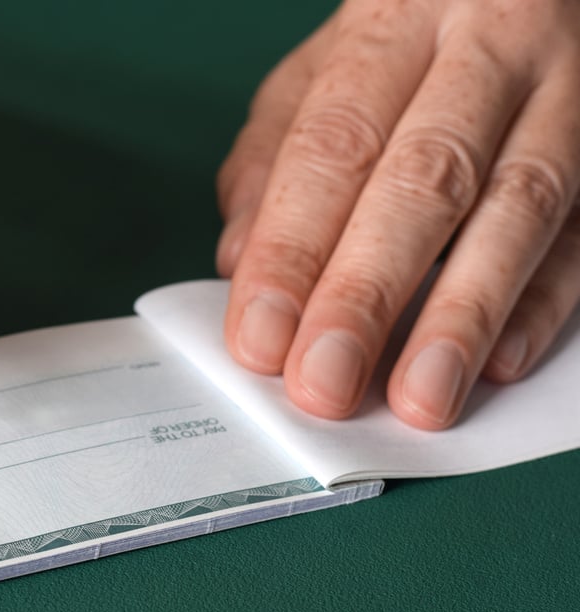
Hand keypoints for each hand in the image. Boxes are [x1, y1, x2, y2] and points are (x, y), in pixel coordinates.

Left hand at [216, 0, 579, 428]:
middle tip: (325, 384)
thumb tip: (241, 263)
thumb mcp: (321, 72)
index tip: (260, 340)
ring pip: (520, 206)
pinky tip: (500, 362)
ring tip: (419, 398)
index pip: (333, 145)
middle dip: (367, 294)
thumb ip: (272, 159)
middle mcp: (489, 48)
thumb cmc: (409, 42)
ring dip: (463, 316)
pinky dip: (544, 302)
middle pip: (425, 178)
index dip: (292, 250)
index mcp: (394, 22)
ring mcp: (570, 92)